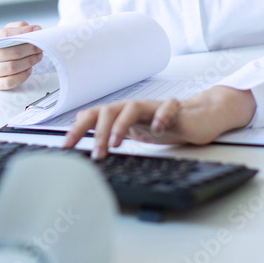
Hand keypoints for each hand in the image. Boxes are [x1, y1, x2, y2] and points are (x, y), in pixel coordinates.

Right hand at [0, 21, 43, 89]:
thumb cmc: (6, 45)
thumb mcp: (11, 31)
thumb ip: (22, 28)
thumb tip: (36, 29)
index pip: (3, 35)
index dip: (21, 33)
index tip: (35, 32)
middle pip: (7, 52)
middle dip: (27, 49)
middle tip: (39, 47)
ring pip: (10, 67)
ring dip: (28, 62)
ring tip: (37, 57)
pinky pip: (10, 81)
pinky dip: (23, 75)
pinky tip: (29, 69)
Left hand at [62, 86, 255, 158]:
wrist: (197, 118)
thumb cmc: (164, 125)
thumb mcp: (133, 132)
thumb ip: (111, 132)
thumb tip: (83, 136)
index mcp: (122, 114)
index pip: (94, 116)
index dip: (78, 130)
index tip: (66, 148)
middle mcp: (135, 108)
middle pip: (109, 110)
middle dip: (99, 132)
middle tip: (96, 155)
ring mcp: (155, 107)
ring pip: (132, 107)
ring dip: (121, 125)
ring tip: (116, 144)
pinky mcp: (176, 109)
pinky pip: (168, 108)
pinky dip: (161, 116)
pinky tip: (156, 128)